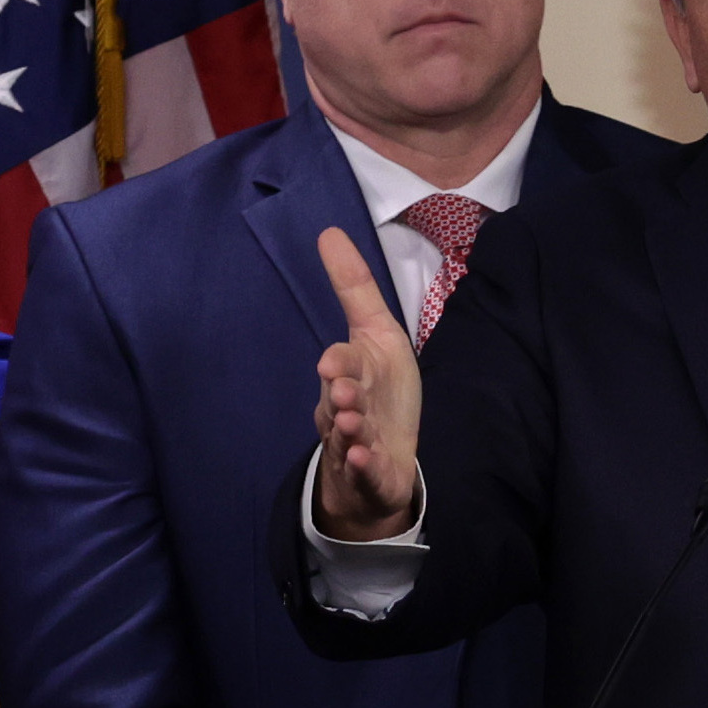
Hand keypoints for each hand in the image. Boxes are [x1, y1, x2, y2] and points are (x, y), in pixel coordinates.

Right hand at [306, 227, 422, 537]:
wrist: (377, 459)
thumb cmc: (378, 392)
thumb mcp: (376, 335)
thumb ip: (354, 289)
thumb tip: (329, 232)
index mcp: (349, 374)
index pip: (342, 364)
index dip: (340, 363)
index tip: (332, 361)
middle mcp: (345, 408)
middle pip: (339, 401)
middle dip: (340, 395)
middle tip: (343, 392)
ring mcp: (355, 444)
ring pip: (348, 437)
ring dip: (349, 430)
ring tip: (351, 423)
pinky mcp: (371, 474)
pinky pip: (364, 472)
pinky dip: (363, 466)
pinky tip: (364, 459)